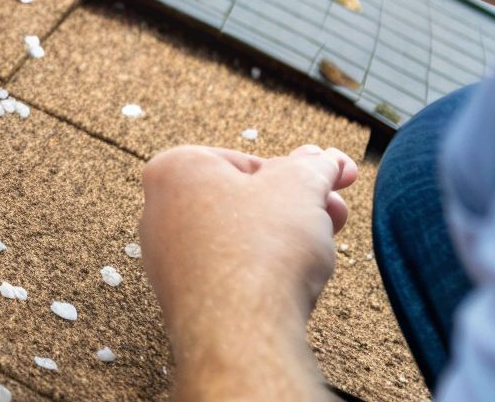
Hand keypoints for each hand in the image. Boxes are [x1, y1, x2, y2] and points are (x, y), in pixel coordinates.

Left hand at [139, 144, 358, 395]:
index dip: (298, 171)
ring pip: (240, 238)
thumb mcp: (300, 186)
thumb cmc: (259, 252)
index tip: (331, 178)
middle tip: (335, 211)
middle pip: (244, 199)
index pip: (248, 161)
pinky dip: (264, 272)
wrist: (242, 335)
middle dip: (298, 205)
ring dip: (287, 238)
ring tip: (320, 248)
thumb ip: (313, 166)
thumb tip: (323, 160)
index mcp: (175, 169)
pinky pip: (231, 274)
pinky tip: (292, 283)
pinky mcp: (183, 299)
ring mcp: (167, 259)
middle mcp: (159, 212)